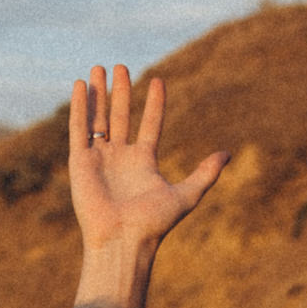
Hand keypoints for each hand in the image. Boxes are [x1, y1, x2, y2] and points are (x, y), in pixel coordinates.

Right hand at [67, 65, 228, 253]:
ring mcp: (99, 159)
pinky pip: (79, 129)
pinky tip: (81, 85)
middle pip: (121, 117)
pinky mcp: (80, 162)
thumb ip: (206, 173)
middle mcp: (120, 158)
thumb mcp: (187, 195)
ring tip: (99, 68)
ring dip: (98, 94)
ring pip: (98, 118)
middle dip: (121, 92)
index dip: (154, 104)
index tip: (158, 80)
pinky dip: (80, 107)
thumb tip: (227, 153)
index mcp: (143, 163)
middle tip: (121, 67)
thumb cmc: (154, 223)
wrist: (123, 240)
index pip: (149, 125)